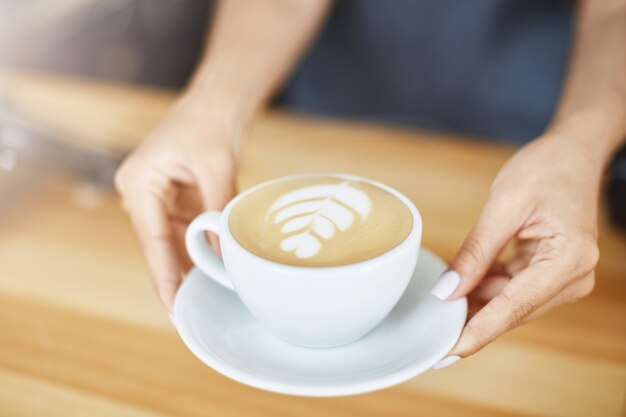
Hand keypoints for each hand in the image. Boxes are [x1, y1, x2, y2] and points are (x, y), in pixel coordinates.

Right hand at [115, 95, 237, 311]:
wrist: (213, 106)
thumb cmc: (209, 126)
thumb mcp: (217, 171)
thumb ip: (216, 212)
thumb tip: (221, 253)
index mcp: (140, 184)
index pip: (151, 240)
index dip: (163, 277)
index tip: (172, 308)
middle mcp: (139, 195)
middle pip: (156, 247)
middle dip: (174, 278)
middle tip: (189, 314)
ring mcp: (153, 199)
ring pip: (168, 243)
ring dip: (186, 266)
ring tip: (202, 299)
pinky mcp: (169, 201)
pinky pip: (180, 233)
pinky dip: (194, 250)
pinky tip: (207, 272)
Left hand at [430, 133, 600, 367]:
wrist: (572, 154)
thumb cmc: (545, 169)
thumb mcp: (503, 205)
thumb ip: (475, 252)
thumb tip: (446, 292)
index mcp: (567, 259)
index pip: (513, 307)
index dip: (476, 332)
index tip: (444, 354)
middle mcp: (573, 277)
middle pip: (510, 311)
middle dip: (469, 319)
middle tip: (427, 330)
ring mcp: (564, 278)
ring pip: (508, 303)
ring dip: (474, 302)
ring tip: (437, 304)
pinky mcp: (550, 273)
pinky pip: (511, 290)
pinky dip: (484, 287)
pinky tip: (459, 285)